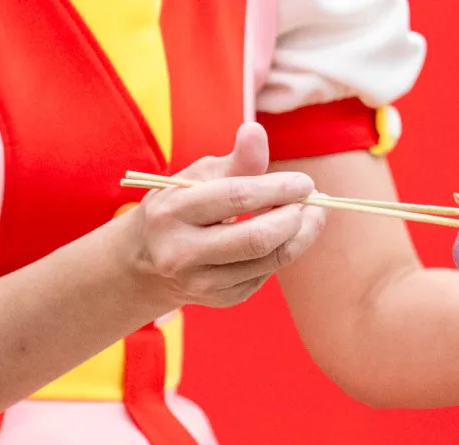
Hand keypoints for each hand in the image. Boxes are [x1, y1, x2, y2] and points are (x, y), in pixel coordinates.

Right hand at [124, 122, 326, 310]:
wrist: (145, 262)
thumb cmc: (178, 209)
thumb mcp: (196, 178)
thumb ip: (233, 160)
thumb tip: (255, 130)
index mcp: (171, 213)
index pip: (237, 198)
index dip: (280, 189)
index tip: (305, 183)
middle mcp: (180, 253)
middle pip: (258, 239)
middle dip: (295, 217)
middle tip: (312, 200)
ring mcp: (200, 282)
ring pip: (270, 260)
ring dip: (301, 235)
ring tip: (308, 214)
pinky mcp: (220, 299)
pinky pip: (266, 274)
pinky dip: (282, 251)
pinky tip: (280, 237)